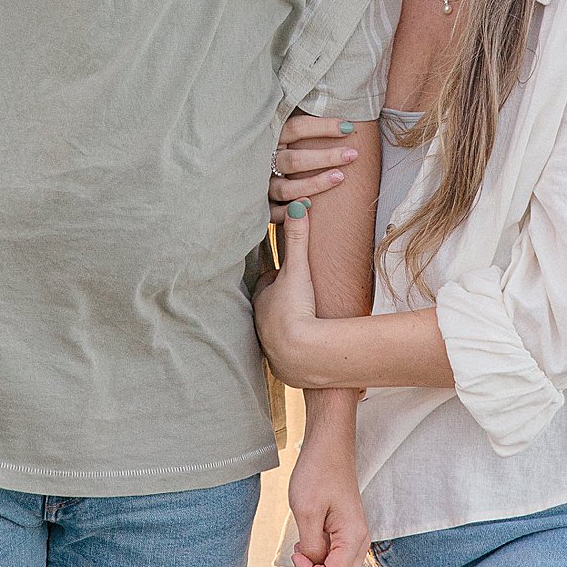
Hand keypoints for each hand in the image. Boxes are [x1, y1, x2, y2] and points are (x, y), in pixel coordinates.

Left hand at [252, 205, 325, 386]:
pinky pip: (287, 350)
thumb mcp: (298, 270)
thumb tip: (297, 204)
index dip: (281, 272)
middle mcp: (261, 319)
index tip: (293, 269)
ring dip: (289, 322)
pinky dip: (294, 345)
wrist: (301, 355)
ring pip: (278, 326)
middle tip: (301, 294)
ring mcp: (270, 342)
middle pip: (273, 303)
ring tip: (305, 319)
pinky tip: (305, 345)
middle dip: (283, 298)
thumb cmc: (295, 309)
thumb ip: (297, 238)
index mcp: (262, 296)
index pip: (270, 279)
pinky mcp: (283, 362)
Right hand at [269, 113, 359, 221]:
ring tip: (339, 177)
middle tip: (352, 154)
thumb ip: (305, 130)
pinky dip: (291, 212)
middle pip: (294, 160)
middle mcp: (264, 161)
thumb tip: (344, 121)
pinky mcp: (262, 207)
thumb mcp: (286, 136)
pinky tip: (310, 206)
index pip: (296, 128)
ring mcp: (262, 186)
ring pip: (287, 188)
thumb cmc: (282, 153)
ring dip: (314, 183)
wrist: (243, 178)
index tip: (348, 128)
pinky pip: (275, 213)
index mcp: (271, 138)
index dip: (323, 127)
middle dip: (326, 157)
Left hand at [288, 432, 370, 566]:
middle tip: (298, 561)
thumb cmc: (317, 472)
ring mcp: (355, 542)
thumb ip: (311, 547)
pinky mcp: (347, 537)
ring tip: (301, 550)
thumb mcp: (306, 511)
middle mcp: (360, 544)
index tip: (295, 552)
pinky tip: (306, 544)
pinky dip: (319, 564)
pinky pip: (336, 565)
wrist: (328, 447)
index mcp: (354, 538)